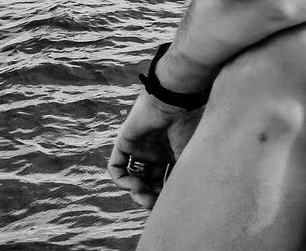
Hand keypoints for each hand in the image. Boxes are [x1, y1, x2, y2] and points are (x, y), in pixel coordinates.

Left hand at [107, 90, 194, 208]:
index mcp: (173, 153)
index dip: (164, 197)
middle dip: (150, 198)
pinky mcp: (124, 143)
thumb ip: (181, 180)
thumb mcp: (189, 158)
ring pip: (132, 179)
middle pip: (148, 183)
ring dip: (136, 193)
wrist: (176, 101)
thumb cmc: (189, 126)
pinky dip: (123, 181)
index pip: (164, 182)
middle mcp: (156, 152)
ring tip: (143, 193)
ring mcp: (139, 148)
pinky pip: (116, 168)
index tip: (169, 205)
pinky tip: (135, 183)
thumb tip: (180, 206)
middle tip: (153, 205)